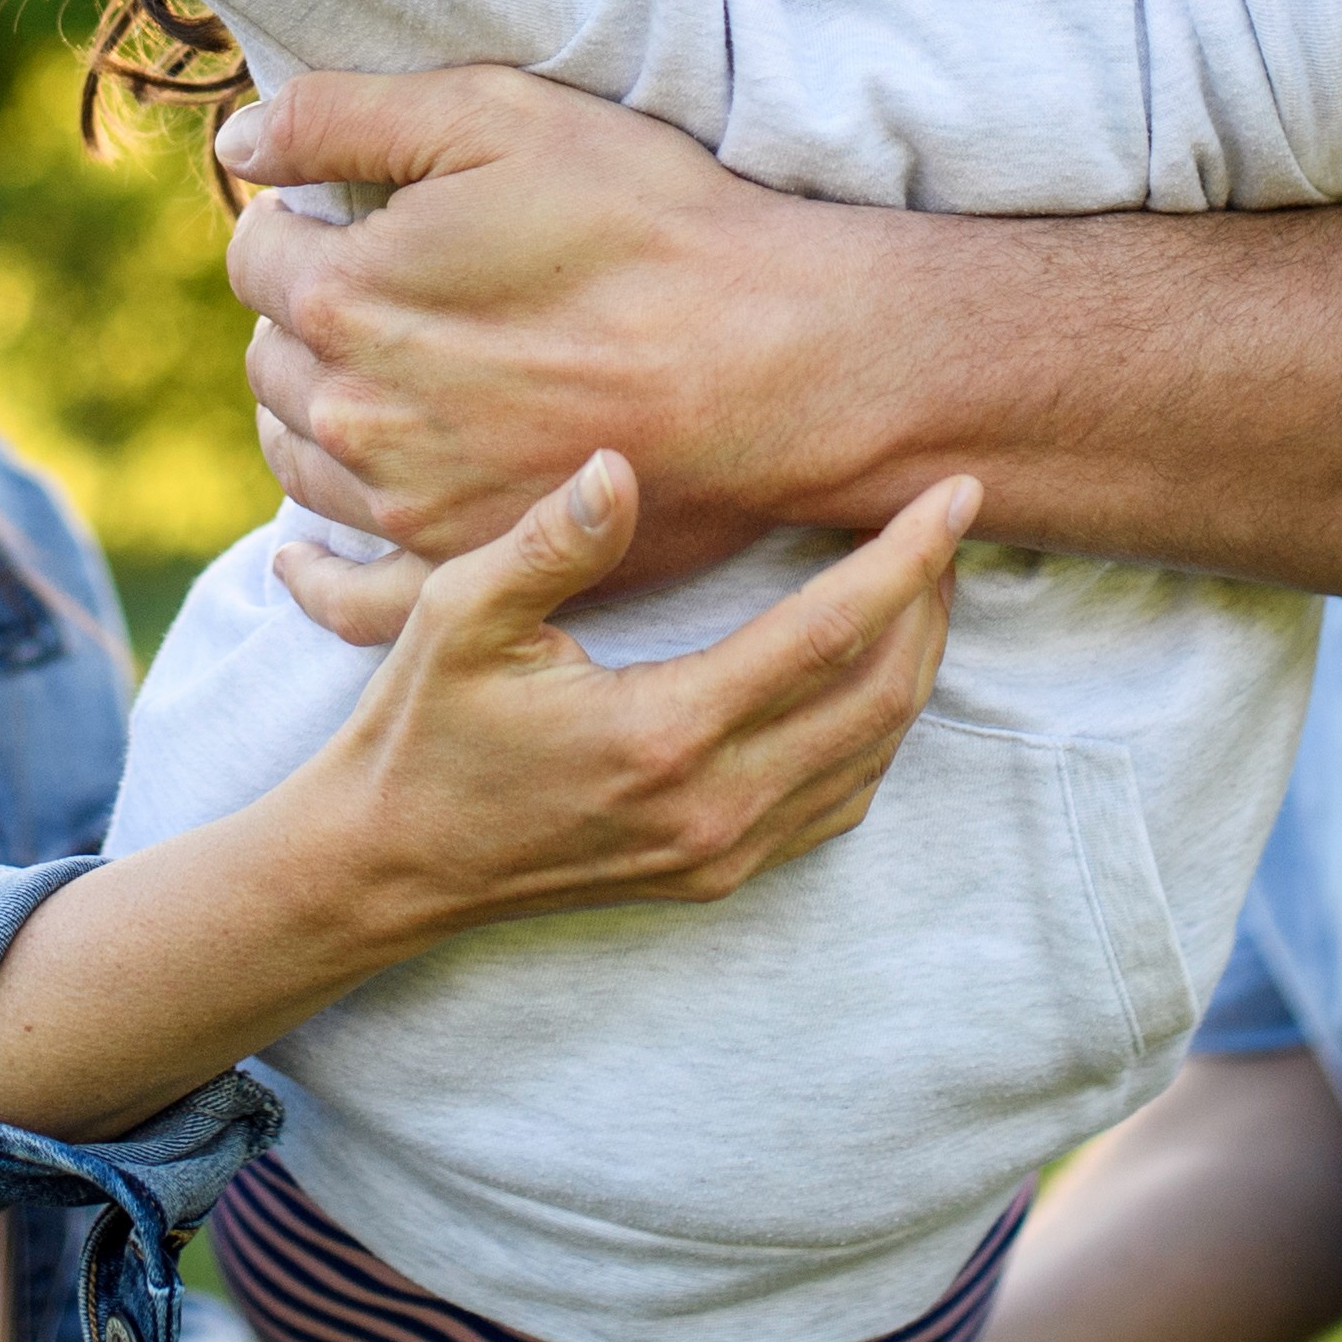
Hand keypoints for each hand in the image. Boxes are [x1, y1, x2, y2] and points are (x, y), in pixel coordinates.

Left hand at [221, 68, 900, 645]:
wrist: (777, 359)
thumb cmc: (649, 226)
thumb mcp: (494, 119)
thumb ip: (343, 117)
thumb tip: (238, 139)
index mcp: (344, 298)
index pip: (258, 254)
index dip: (301, 221)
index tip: (350, 213)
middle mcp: (354, 414)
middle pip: (271, 357)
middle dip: (307, 314)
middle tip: (384, 288)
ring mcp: (406, 505)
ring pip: (300, 458)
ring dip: (315, 412)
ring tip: (377, 378)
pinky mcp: (466, 568)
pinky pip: (349, 595)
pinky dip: (316, 573)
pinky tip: (303, 559)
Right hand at [309, 453, 976, 941]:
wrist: (387, 864)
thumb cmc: (422, 728)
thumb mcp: (457, 616)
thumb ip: (550, 542)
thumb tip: (620, 467)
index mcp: (664, 733)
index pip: (829, 634)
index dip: (906, 558)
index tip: (954, 494)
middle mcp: (713, 805)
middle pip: (883, 697)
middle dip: (931, 603)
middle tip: (944, 525)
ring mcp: (722, 851)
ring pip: (875, 756)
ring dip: (915, 666)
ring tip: (921, 584)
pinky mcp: (717, 874)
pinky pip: (839, 802)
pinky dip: (877, 733)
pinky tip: (868, 674)